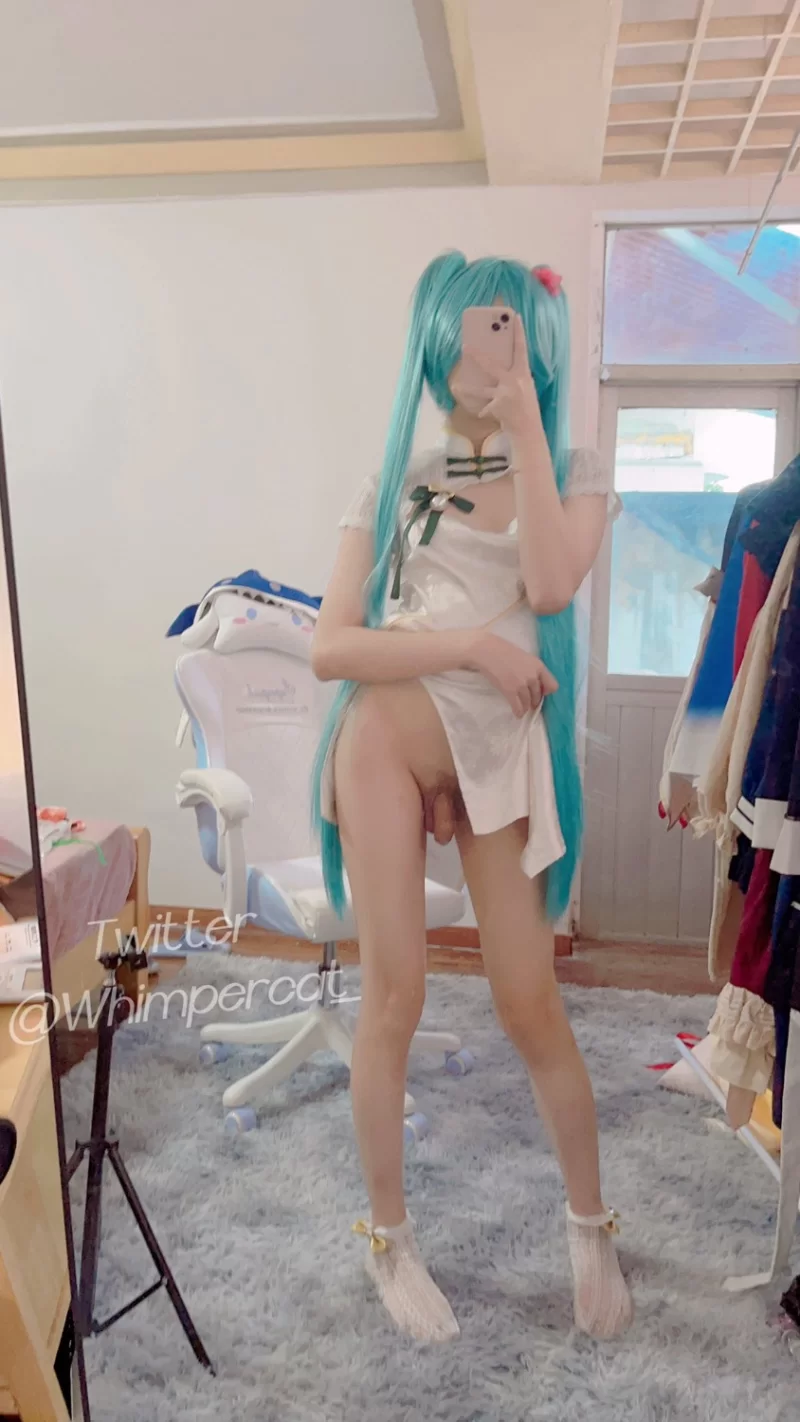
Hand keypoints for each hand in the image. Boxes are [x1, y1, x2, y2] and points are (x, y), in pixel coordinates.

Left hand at [461, 313, 541, 438]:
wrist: (529, 429)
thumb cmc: (528, 407)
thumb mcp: (526, 387)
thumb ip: (515, 377)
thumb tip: (502, 368)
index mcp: (523, 373)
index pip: (521, 349)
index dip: (518, 332)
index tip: (515, 317)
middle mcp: (514, 381)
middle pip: (492, 365)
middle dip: (477, 356)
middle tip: (465, 347)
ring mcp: (504, 394)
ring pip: (481, 390)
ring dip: (467, 389)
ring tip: (456, 386)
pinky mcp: (497, 407)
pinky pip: (485, 408)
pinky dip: (484, 411)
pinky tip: (481, 414)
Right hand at [465, 631, 557, 718]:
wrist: (487, 651)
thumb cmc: (504, 651)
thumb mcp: (525, 657)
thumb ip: (532, 669)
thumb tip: (536, 684)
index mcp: (538, 666)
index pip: (553, 686)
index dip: (546, 691)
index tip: (540, 692)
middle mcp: (533, 676)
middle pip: (538, 696)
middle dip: (534, 701)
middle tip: (529, 702)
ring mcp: (521, 684)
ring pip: (528, 703)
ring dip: (526, 707)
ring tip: (522, 707)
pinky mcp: (510, 691)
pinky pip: (518, 707)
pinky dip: (518, 712)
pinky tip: (517, 714)